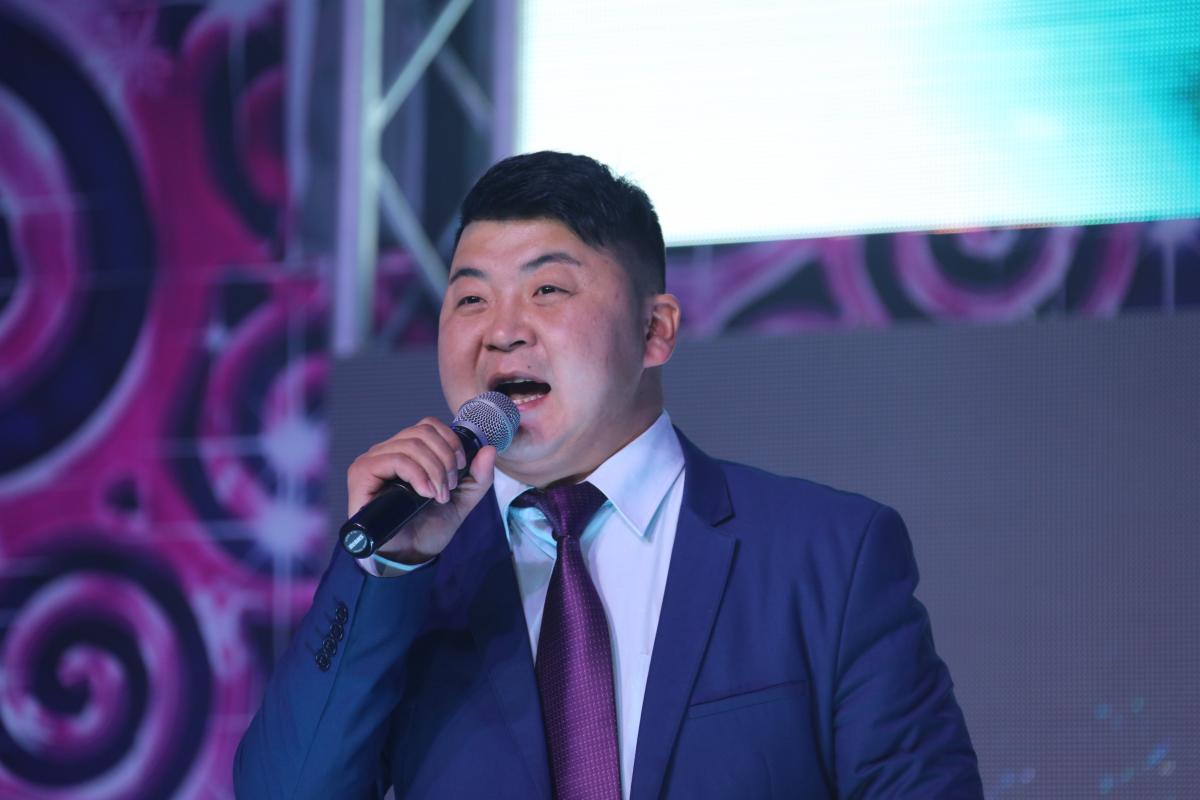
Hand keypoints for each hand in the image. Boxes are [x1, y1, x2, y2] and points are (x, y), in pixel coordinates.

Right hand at [346, 417, 497, 563]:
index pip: (429, 425)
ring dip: (434, 470)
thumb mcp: (462, 499)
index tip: (462, 468)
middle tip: (450, 487)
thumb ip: (478, 476)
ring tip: (438, 495)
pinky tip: (425, 493)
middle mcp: (387, 451)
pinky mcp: (362, 473)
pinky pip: (394, 459)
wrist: (410, 555)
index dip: (451, 441)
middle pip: (423, 433)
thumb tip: (489, 449)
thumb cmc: (429, 526)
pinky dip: (417, 474)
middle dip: (445, 460)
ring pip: (411, 445)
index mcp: (408, 451)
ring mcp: (373, 460)